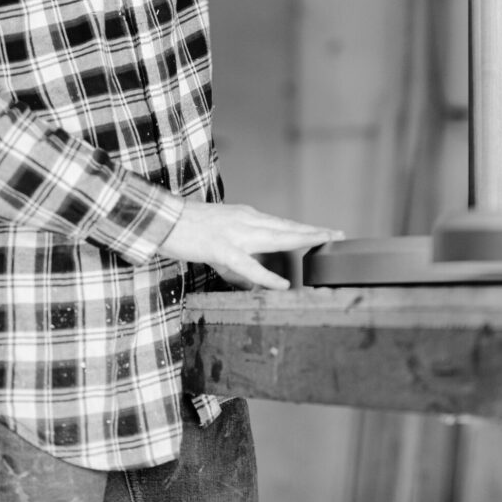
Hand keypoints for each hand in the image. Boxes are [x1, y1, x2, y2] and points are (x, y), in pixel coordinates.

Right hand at [159, 200, 343, 289]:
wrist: (161, 218)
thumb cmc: (187, 230)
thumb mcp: (219, 242)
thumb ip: (238, 261)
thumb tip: (251, 283)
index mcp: (245, 218)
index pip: (281, 224)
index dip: (304, 228)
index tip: (327, 231)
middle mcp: (245, 220)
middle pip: (286, 227)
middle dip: (314, 231)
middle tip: (339, 234)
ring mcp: (234, 232)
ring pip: (276, 237)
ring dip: (302, 240)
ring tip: (323, 243)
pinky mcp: (221, 246)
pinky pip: (248, 265)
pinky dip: (267, 276)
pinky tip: (283, 283)